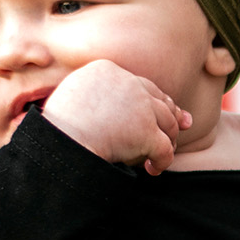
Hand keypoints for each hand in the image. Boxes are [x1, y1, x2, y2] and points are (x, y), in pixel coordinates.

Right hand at [42, 60, 191, 173]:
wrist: (58, 141)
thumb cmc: (56, 125)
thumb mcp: (71, 95)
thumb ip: (92, 93)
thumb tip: (107, 106)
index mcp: (108, 70)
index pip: (140, 84)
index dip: (155, 98)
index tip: (166, 108)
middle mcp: (128, 83)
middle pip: (159, 100)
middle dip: (173, 115)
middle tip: (182, 126)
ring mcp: (140, 106)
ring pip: (167, 124)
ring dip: (168, 140)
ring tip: (159, 155)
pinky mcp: (146, 131)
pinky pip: (164, 149)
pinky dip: (162, 161)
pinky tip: (154, 169)